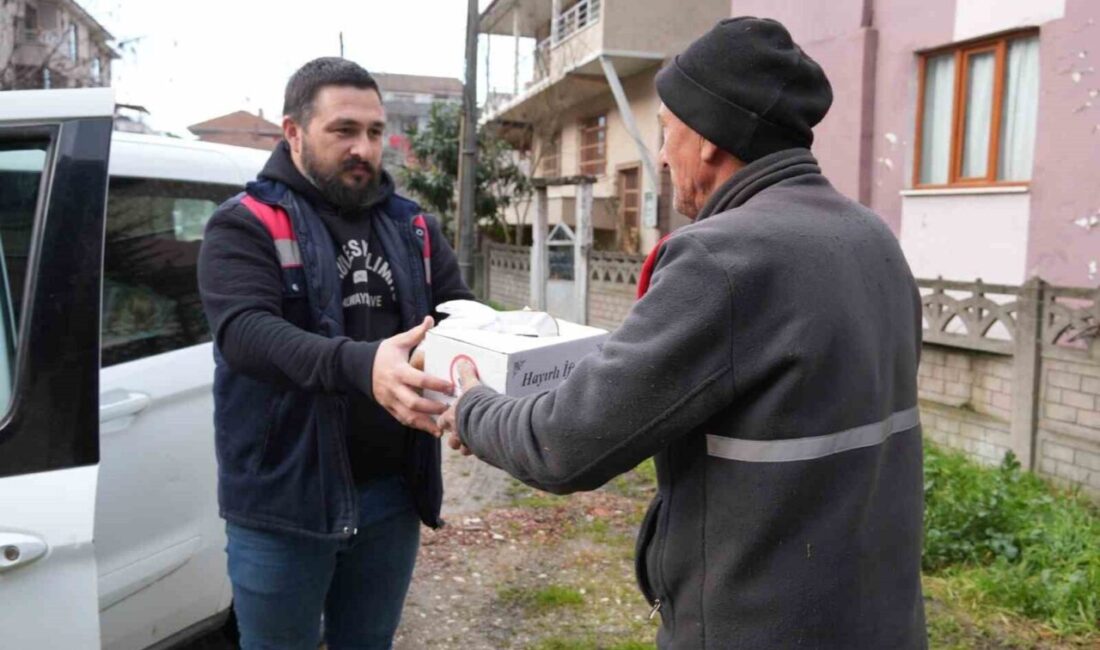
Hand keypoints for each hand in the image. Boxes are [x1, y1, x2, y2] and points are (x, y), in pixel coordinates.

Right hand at [372, 317, 452, 435]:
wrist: (359, 367)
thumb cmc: (383, 353)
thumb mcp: (397, 342)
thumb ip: (416, 334)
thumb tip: (430, 320)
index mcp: (398, 371)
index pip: (419, 379)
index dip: (435, 384)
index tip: (450, 386)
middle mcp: (393, 388)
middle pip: (414, 403)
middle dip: (433, 407)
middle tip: (450, 408)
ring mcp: (390, 400)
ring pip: (408, 416)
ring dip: (426, 422)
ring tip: (444, 426)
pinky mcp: (389, 408)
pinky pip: (403, 420)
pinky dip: (418, 426)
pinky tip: (432, 429)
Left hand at [438, 359, 480, 454]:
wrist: (491, 421)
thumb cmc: (478, 403)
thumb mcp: (472, 386)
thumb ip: (467, 375)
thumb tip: (463, 362)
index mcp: (451, 417)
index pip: (442, 421)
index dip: (445, 419)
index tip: (449, 417)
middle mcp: (457, 433)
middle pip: (451, 440)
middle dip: (455, 437)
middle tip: (463, 430)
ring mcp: (468, 443)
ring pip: (463, 449)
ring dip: (467, 445)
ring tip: (474, 440)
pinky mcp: (480, 449)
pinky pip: (478, 452)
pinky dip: (481, 449)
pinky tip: (486, 445)